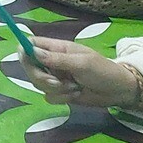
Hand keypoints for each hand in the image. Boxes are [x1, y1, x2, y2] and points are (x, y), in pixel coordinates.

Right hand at [27, 38, 142, 111]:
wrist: (119, 91)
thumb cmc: (103, 70)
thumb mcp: (81, 63)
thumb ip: (56, 59)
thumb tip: (32, 52)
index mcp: (57, 48)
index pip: (30, 44)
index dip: (24, 52)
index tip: (29, 62)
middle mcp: (52, 62)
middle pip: (30, 67)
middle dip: (41, 77)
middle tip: (56, 82)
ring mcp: (55, 78)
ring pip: (38, 85)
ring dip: (56, 89)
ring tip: (74, 87)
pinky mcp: (60, 93)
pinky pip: (49, 97)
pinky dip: (62, 98)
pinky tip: (76, 94)